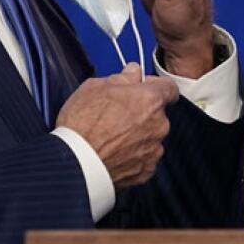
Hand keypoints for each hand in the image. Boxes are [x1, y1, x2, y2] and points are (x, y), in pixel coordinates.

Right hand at [55, 63, 179, 189]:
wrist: (74, 164)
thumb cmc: (82, 124)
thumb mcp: (95, 87)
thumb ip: (121, 78)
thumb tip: (133, 72)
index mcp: (150, 100)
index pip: (169, 88)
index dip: (155, 86)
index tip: (142, 89)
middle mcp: (159, 125)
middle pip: (158, 114)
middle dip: (142, 112)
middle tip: (117, 115)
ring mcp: (154, 150)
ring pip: (151, 137)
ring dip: (138, 135)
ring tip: (112, 138)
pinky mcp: (146, 171)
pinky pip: (144, 158)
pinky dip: (133, 155)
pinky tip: (114, 153)